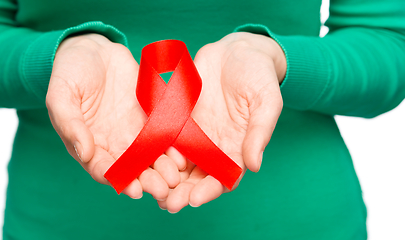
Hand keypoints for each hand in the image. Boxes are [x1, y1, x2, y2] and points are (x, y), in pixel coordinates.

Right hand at [46, 34, 181, 199]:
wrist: (92, 50)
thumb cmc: (70, 72)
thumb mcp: (61, 95)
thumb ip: (70, 123)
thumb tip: (84, 152)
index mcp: (89, 143)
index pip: (104, 168)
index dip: (119, 180)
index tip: (134, 190)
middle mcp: (113, 143)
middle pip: (132, 169)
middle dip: (147, 181)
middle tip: (162, 190)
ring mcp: (132, 131)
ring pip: (150, 156)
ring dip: (162, 169)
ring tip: (175, 178)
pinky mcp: (148, 117)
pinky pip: (162, 134)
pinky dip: (171, 146)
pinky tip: (182, 155)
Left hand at [159, 32, 284, 212]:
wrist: (237, 51)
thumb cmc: (258, 75)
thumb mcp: (266, 101)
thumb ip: (259, 132)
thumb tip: (254, 166)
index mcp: (237, 147)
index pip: (223, 177)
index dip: (209, 190)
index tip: (194, 199)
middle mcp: (214, 145)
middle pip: (197, 176)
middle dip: (182, 192)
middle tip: (167, 204)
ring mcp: (196, 133)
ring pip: (179, 162)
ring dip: (166, 178)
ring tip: (151, 189)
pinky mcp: (180, 118)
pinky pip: (167, 138)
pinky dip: (157, 151)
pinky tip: (144, 160)